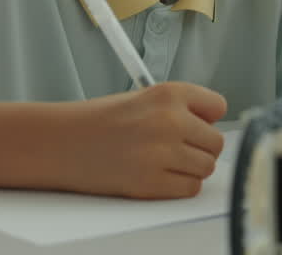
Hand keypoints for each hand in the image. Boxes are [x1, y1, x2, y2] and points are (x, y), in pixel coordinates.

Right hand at [62, 82, 227, 198]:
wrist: (63, 142)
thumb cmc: (100, 120)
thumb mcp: (144, 97)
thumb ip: (180, 107)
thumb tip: (211, 126)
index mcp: (169, 93)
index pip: (218, 106)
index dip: (206, 118)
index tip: (197, 123)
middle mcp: (170, 120)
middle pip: (215, 142)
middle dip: (200, 146)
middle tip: (177, 146)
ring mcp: (162, 152)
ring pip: (206, 167)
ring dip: (190, 167)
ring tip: (164, 160)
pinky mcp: (152, 182)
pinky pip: (190, 188)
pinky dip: (179, 185)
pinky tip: (158, 174)